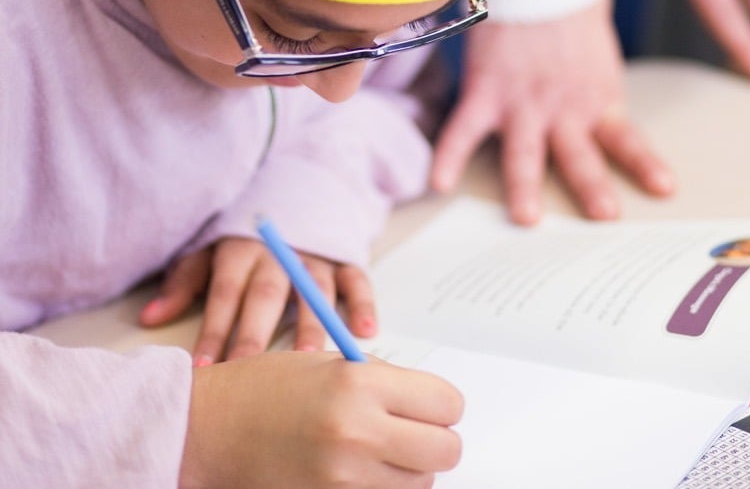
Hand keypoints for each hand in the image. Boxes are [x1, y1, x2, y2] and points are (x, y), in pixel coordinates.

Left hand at [139, 238, 376, 364]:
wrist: (295, 191)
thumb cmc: (244, 237)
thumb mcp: (208, 248)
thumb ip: (183, 281)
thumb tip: (148, 318)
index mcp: (241, 250)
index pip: (225, 292)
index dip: (213, 329)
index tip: (204, 367)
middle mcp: (278, 253)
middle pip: (266, 295)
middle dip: (256, 335)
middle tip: (250, 373)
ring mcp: (315, 255)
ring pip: (314, 291)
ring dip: (311, 326)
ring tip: (309, 362)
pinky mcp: (345, 257)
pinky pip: (357, 279)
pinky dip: (364, 304)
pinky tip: (365, 332)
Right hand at [180, 351, 463, 488]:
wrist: (212, 429)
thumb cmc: (266, 388)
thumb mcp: (329, 363)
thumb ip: (382, 381)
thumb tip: (429, 403)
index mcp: (359, 384)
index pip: (446, 403)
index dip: (443, 404)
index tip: (430, 404)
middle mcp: (358, 433)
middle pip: (445, 450)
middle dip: (436, 439)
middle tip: (413, 429)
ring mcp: (346, 480)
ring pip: (422, 484)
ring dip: (411, 469)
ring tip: (377, 449)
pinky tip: (361, 470)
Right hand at [431, 0, 673, 223]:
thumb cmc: (568, 17)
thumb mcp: (597, 60)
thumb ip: (596, 99)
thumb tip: (601, 128)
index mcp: (596, 99)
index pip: (625, 139)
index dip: (645, 164)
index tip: (663, 189)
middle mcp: (562, 107)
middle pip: (579, 154)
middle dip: (591, 187)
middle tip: (603, 215)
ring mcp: (522, 102)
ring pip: (525, 150)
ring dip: (525, 185)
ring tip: (525, 217)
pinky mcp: (485, 91)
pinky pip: (463, 130)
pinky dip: (449, 157)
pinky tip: (439, 183)